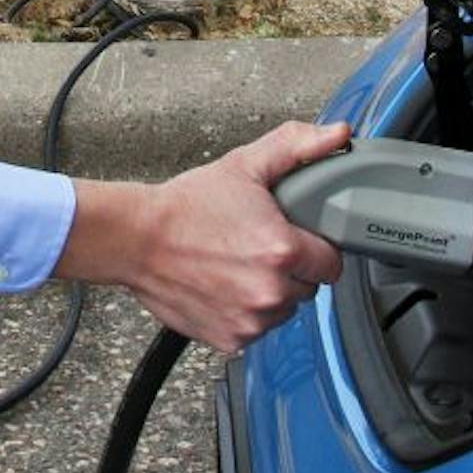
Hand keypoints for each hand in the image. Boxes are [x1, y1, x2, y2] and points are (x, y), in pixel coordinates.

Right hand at [57, 121, 350, 353]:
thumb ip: (298, 147)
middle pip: (307, 288)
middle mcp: (270, 292)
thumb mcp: (244, 165)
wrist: (135, 239)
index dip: (316, 248)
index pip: (332, 264)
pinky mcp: (229, 339)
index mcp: (282, 251)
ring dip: (270, 293)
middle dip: (292, 269)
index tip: (297, 238)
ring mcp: (250, 320)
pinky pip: (255, 329)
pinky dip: (244, 313)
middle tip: (258, 245)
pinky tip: (223, 286)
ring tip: (238, 265)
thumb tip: (338, 134)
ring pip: (282, 310)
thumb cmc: (186, 206)